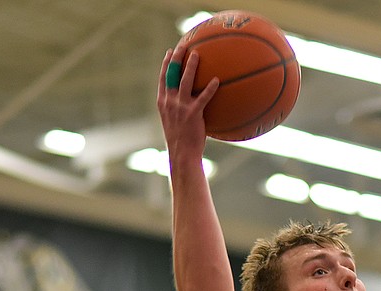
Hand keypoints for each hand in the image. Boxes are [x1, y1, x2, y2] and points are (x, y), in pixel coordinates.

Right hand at [156, 38, 219, 161]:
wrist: (182, 154)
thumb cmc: (180, 140)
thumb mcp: (174, 122)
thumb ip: (178, 109)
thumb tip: (189, 102)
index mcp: (162, 103)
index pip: (162, 78)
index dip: (166, 64)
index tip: (170, 52)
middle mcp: (169, 102)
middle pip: (171, 74)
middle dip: (176, 58)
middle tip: (183, 46)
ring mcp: (180, 107)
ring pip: (185, 81)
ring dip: (191, 66)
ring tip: (197, 55)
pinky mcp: (193, 113)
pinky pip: (203, 97)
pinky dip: (210, 88)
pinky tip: (217, 80)